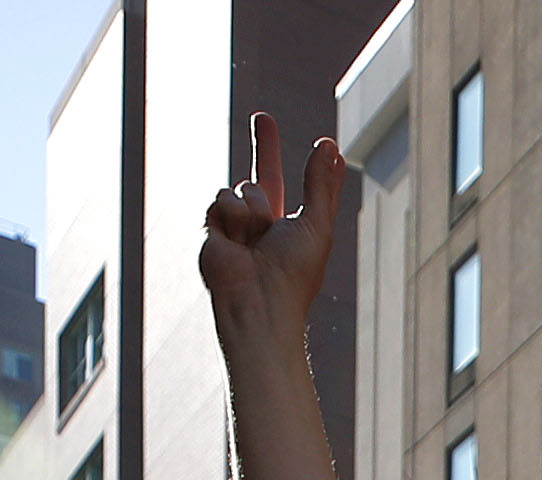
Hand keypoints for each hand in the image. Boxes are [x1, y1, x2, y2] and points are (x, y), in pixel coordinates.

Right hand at [199, 111, 343, 340]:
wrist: (258, 301)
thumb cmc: (294, 272)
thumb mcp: (317, 224)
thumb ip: (320, 184)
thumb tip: (329, 146)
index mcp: (288, 226)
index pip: (292, 185)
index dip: (300, 165)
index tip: (309, 145)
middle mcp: (261, 225)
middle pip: (262, 175)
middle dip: (264, 144)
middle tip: (262, 116)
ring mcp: (235, 227)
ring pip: (243, 186)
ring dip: (254, 207)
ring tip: (256, 238)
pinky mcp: (212, 229)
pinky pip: (220, 197)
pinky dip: (232, 213)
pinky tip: (235, 239)